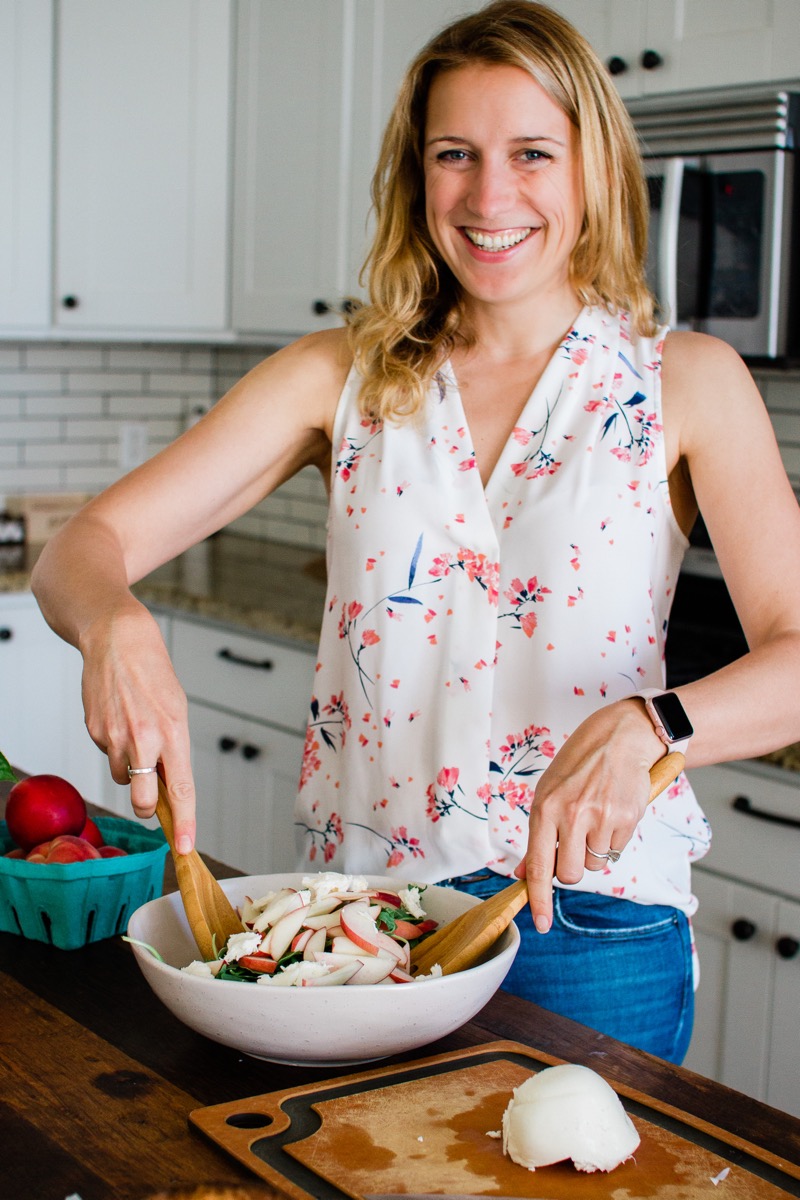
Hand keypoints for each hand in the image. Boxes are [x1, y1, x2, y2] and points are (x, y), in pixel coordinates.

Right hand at [78, 601, 195, 853]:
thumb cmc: (153, 675)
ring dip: (130, 769)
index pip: (181, 790)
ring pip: (123, 779)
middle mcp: (144, 739)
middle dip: (147, 808)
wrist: (118, 640)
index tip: (187, 847)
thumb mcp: (177, 711)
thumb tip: (170, 789)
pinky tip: (120, 719)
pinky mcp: (95, 731)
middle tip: (150, 799)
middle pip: (143, 800)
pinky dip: (115, 747)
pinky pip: (108, 755)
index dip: (185, 823)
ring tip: (136, 733)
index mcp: (173, 733)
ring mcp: (115, 737)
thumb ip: (175, 751)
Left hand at [514, 699, 664, 931]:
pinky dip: (613, 839)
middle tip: (575, 844)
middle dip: (571, 868)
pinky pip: (615, 850)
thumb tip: (525, 873)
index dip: (539, 899)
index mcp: (545, 808)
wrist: (621, 737)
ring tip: (596, 817)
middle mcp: (571, 815)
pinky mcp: (626, 820)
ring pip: (595, 864)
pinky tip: (612, 812)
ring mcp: (600, 818)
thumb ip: (540, 835)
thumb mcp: (549, 793)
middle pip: (569, 874)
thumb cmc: (580, 765)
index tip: (541, 924)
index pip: (539, 865)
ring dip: (594, 850)